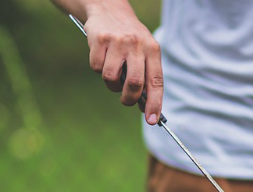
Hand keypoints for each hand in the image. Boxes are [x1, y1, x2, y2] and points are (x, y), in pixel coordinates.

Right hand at [83, 3, 162, 123]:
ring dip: (111, 84)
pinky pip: (96, 67)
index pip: (156, 82)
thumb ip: (146, 75)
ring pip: (112, 78)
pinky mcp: (99, 40)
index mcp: (153, 49)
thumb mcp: (144, 51)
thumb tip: (145, 106)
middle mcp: (137, 45)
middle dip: (129, 98)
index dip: (155, 103)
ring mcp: (118, 42)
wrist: (109, 9)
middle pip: (134, 84)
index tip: (152, 120)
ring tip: (113, 72)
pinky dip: (97, 68)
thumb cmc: (130, 38)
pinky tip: (102, 56)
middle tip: (126, 100)